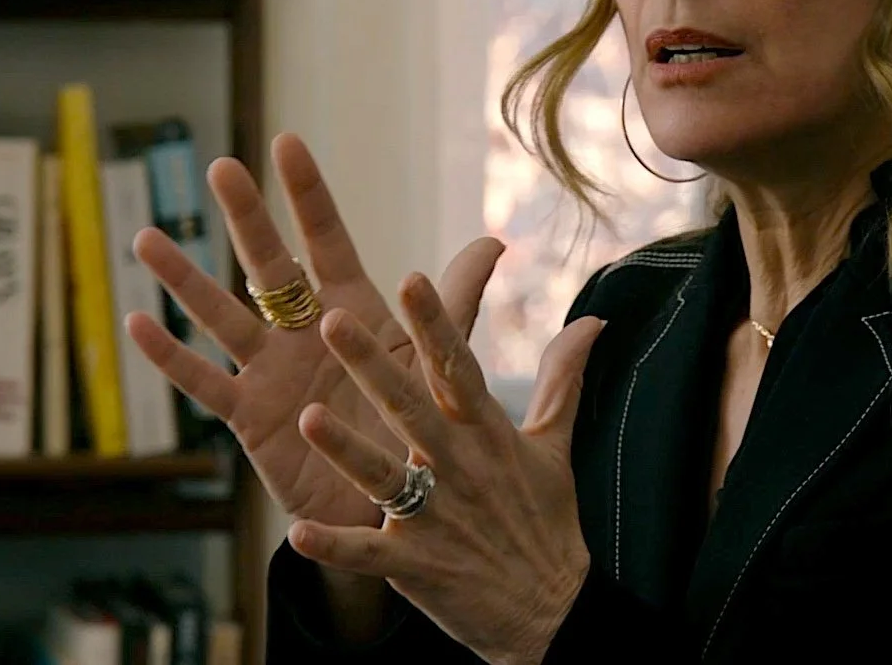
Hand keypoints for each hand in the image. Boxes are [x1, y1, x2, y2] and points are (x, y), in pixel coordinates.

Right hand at [124, 133, 498, 531]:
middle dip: (246, 217)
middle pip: (268, 266)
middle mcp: (303, 331)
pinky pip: (204, 383)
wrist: (399, 508)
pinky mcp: (250, 417)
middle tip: (221, 167)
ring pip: (220, 316)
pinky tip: (136, 326)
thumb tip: (494, 241)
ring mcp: (270, 371)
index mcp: (350, 309)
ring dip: (185, 280)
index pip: (326, 240)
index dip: (308, 195)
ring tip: (146, 239)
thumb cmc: (418, 427)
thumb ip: (453, 302)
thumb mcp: (439, 361)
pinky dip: (170, 358)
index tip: (287, 142)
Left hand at [286, 262, 605, 664]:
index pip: (458, 367)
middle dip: (372, 365)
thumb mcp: (555, 445)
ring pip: (384, 475)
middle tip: (334, 320)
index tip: (412, 279)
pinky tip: (298, 532)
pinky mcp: (415, 565)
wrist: (552, 613)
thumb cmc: (546, 522)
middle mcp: (459, 467)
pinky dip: (334, 545)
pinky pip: (367, 554)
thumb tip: (592, 321)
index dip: (435, 324)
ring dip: (346, 447)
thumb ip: (561, 377)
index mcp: (487, 432)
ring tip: (309, 417)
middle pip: (410, 407)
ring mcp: (435, 517)